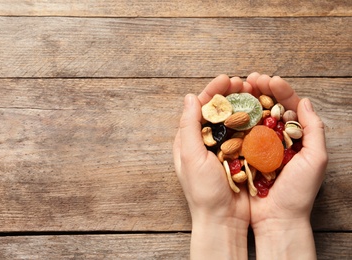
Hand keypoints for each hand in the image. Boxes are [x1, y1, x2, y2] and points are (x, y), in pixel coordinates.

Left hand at [173, 75, 250, 258]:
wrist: (223, 219)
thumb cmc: (202, 191)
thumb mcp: (191, 157)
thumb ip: (188, 127)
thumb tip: (190, 97)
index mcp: (189, 140)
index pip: (200, 108)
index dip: (213, 92)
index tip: (226, 79)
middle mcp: (206, 141)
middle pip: (218, 111)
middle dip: (229, 94)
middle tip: (243, 82)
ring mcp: (224, 148)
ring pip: (233, 119)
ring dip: (242, 104)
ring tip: (254, 91)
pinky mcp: (240, 156)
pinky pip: (246, 134)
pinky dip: (253, 121)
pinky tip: (262, 111)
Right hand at [246, 73, 327, 259]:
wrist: (276, 219)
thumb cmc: (298, 193)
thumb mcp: (315, 159)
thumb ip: (314, 130)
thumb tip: (305, 101)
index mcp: (295, 136)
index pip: (289, 106)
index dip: (279, 90)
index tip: (267, 80)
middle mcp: (276, 138)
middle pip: (268, 107)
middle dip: (259, 90)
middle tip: (249, 79)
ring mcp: (258, 146)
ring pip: (252, 118)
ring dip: (245, 101)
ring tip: (238, 89)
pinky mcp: (242, 155)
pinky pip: (238, 134)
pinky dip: (233, 121)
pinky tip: (228, 111)